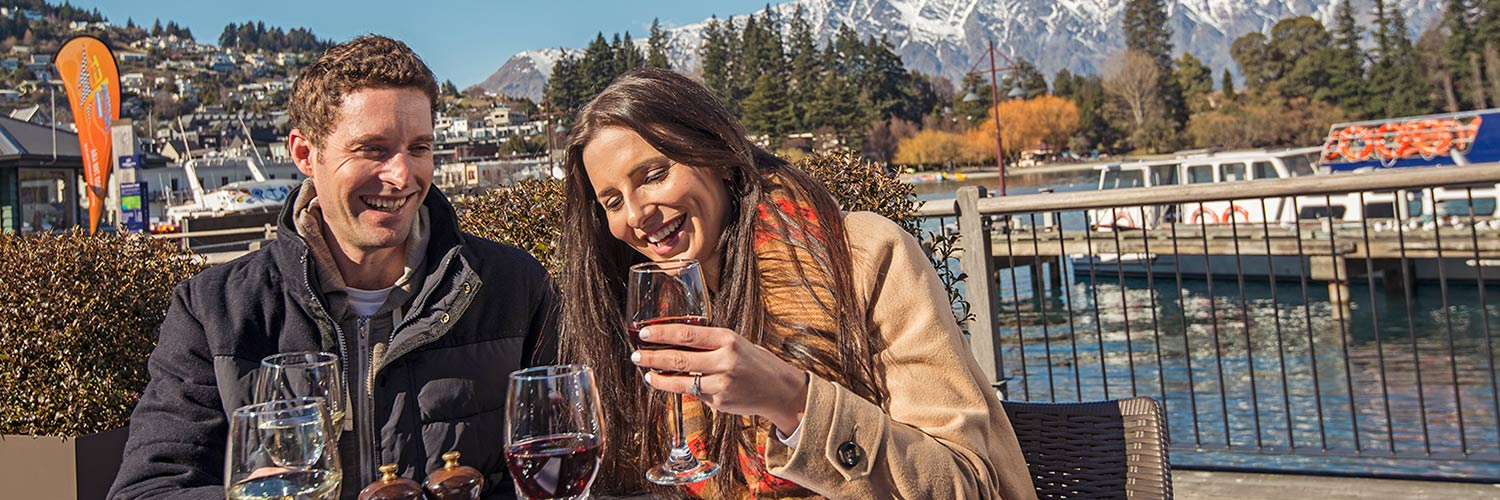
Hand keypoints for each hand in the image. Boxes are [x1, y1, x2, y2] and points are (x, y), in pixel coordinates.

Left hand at [632, 323, 808, 431]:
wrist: (779, 390)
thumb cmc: (753, 361)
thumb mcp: (735, 343)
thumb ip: (709, 343)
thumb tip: (673, 341)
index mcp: (727, 340)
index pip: (687, 334)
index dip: (662, 334)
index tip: (644, 333)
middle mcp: (724, 361)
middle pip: (679, 359)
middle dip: (652, 357)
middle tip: (636, 355)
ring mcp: (721, 384)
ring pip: (681, 382)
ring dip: (659, 378)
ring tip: (646, 373)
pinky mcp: (719, 403)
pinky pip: (694, 393)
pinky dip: (680, 388)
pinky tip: (671, 383)